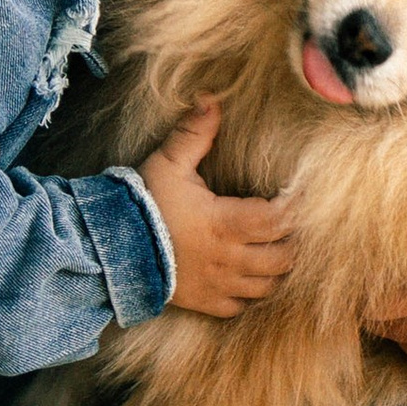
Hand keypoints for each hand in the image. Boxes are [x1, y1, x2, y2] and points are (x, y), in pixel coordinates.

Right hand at [138, 104, 297, 319]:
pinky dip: (250, 294)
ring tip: (276, 249)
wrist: (108, 250)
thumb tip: (212, 99)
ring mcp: (218, 285)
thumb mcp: (168, 163)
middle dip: (293, 240)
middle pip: (283, 257)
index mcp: (225, 223)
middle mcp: (228, 258)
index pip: (279, 220)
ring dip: (276, 269)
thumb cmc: (142, 204)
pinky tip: (249, 277)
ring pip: (267, 286)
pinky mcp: (204, 303)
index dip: (295, 208)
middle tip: (293, 224)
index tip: (298, 195)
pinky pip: (240, 307)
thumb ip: (195, 133)